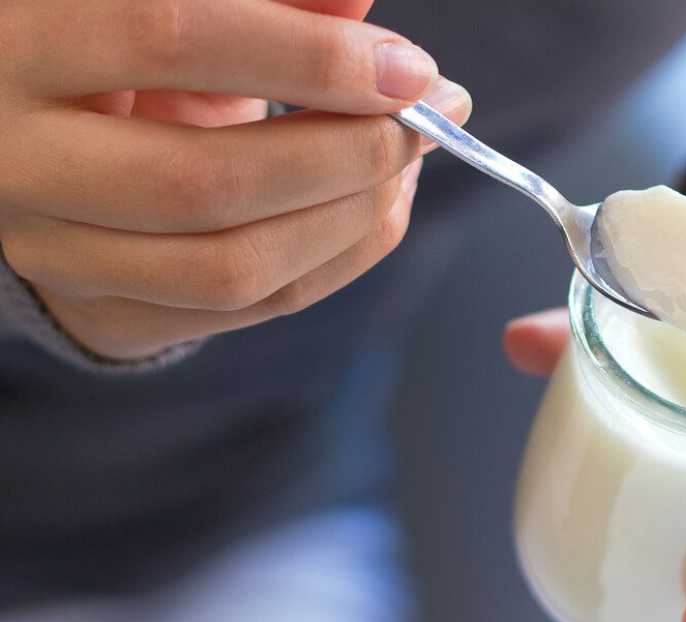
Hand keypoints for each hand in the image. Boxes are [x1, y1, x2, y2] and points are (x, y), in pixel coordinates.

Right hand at [0, 0, 470, 359]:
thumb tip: (359, 2)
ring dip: (355, 217)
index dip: (308, 56)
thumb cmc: (114, 46)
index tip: (408, 69)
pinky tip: (378, 205)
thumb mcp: (168, 1)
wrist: (33, 139)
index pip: (172, 37)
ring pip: (235, 266)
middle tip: (429, 120)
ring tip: (409, 162)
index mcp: (21, 42)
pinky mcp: (109, 311)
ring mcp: (56, 254)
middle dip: (349, 154)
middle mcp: (19, 163)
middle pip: (208, 181)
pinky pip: (253, 306)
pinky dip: (341, 257)